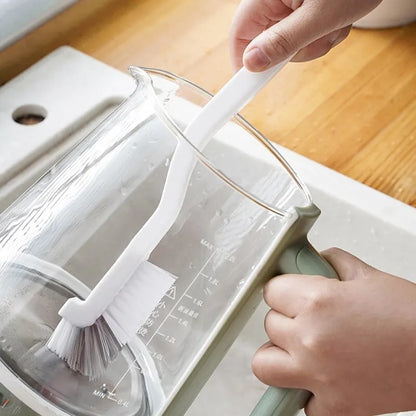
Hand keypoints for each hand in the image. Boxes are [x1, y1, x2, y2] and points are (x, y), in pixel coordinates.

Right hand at [230, 0, 381, 70]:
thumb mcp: (319, 15)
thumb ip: (285, 40)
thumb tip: (252, 62)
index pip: (240, 34)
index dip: (243, 62)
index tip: (249, 86)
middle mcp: (275, 0)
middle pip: (266, 43)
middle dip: (294, 51)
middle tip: (316, 41)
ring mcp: (290, 6)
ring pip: (289, 45)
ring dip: (314, 44)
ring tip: (333, 25)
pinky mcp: (304, 11)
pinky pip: (305, 38)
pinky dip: (323, 37)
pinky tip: (337, 22)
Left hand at [252, 248, 415, 415]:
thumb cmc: (410, 317)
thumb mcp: (369, 276)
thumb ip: (333, 263)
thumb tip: (314, 259)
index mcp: (317, 301)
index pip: (270, 290)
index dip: (282, 290)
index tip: (290, 294)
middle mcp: (311, 338)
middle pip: (268, 324)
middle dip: (286, 319)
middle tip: (307, 319)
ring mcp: (319, 376)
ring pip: (264, 364)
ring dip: (279, 355)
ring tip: (301, 349)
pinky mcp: (334, 407)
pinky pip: (300, 402)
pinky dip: (309, 392)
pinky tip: (325, 378)